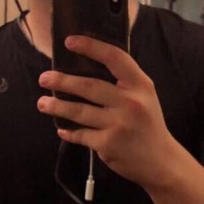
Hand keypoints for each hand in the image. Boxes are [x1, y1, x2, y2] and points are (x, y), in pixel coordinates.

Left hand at [37, 35, 178, 189]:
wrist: (161, 161)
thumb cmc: (148, 125)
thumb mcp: (145, 97)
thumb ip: (123, 83)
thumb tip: (86, 67)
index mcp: (140, 85)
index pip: (114, 58)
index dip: (91, 47)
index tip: (69, 41)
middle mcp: (130, 102)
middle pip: (88, 86)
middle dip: (62, 81)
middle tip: (44, 78)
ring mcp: (118, 124)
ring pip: (79, 111)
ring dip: (56, 106)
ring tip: (42, 103)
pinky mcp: (107, 144)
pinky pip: (81, 134)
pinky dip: (69, 132)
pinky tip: (62, 128)